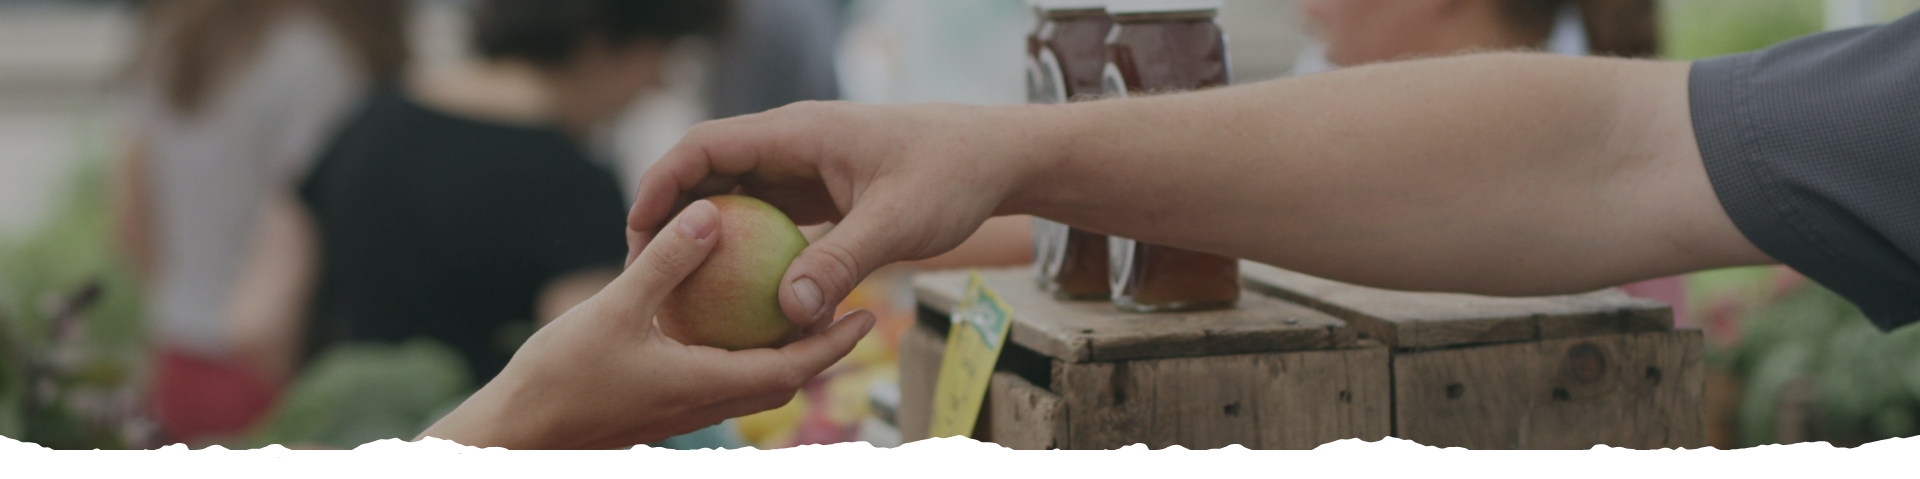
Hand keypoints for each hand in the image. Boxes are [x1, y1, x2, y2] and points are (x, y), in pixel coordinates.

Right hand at [419, 199, 875, 449]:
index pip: (791, 369)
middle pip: (781, 377)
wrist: (515, 434)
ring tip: (800, 307)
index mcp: (706, 385)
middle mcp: (703, 403)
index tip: (868, 314)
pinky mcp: (659, 405)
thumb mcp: (614, 310)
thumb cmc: (561, 377)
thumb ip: (666, 264)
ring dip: (782, 350)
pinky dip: (739, 350)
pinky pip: (717, 375)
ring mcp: (681, 408)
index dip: (833, 343)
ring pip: (750, 380)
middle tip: (851, 307)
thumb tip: (710, 215)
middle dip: (820, 347)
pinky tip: (727, 315)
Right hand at [625, 101, 1055, 327]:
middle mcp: (792, 144)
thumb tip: (789, 312)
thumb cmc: (952, 176)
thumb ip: (841, 262)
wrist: (997, 159)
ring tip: (678, 289)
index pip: (706, 146)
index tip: (638, 233)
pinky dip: (746, 250)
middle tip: (645, 272)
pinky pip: (768, 219)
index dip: (662, 184)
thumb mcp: (898, 222)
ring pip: (736, 196)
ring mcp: (805, 168)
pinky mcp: (821, 193)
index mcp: (798, 132)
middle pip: (709, 171)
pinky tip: (736, 296)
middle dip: (671, 215)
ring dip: (706, 236)